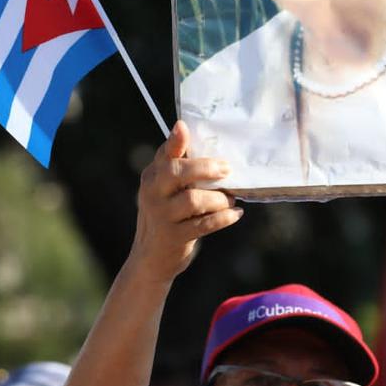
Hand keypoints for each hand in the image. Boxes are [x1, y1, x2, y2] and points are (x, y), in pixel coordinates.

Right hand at [131, 120, 242, 283]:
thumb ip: (178, 166)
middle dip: (206, 168)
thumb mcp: (164, 190)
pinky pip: (204, 224)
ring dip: (219, 198)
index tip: (183, 127)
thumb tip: (197, 139)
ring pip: (194, 199)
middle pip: (178, 173)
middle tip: (227, 170)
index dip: (175, 141)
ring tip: (231, 199)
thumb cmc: (166, 214)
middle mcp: (152, 193)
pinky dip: (223, 218)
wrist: (150, 258)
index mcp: (152, 176)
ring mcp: (161, 216)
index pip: (164, 154)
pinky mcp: (174, 237)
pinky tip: (235, 214)